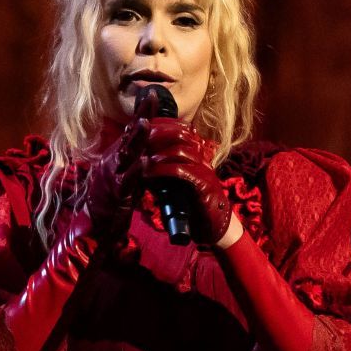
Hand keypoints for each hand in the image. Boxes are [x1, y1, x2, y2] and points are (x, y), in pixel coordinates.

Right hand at [81, 100, 159, 240]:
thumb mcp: (122, 173)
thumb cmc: (108, 198)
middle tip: (150, 97)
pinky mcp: (117, 192)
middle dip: (141, 115)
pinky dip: (137, 170)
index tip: (152, 93)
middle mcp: (114, 160)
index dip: (141, 111)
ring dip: (136, 137)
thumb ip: (133, 159)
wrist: (93, 223)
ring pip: (127, 152)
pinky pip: (128, 179)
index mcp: (117, 155)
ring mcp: (114, 175)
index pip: (131, 129)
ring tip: (145, 123)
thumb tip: (147, 146)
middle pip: (130, 134)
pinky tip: (145, 161)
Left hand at [137, 119, 234, 247]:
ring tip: (141, 158)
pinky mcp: (204, 185)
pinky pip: (182, 171)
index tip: (141, 125)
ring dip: (157, 153)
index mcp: (196, 154)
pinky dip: (163, 170)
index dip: (161, 124)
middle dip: (157, 134)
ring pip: (180, 151)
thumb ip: (164, 170)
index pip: (179, 129)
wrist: (213, 226)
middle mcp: (202, 158)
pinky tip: (149, 173)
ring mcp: (204, 170)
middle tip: (138, 138)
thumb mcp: (176, 182)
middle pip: (180, 134)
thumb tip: (142, 161)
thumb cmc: (193, 205)